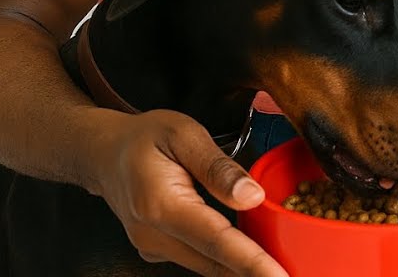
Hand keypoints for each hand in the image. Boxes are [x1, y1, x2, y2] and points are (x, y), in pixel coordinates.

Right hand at [83, 110, 286, 275]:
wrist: (103, 154)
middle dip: (256, 274)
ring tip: (278, 268)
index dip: (253, 263)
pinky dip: (227, 261)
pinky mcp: (158, 251)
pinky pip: (200, 261)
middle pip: (216, 264)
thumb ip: (218, 167)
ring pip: (208, 267)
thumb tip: (253, 196)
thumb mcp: (183, 134)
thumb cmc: (143, 138)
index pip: (218, 241)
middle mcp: (154, 236)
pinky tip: (251, 256)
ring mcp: (154, 248)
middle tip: (294, 274)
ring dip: (243, 270)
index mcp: (162, 205)